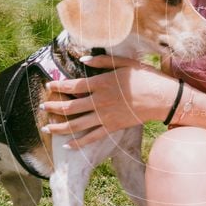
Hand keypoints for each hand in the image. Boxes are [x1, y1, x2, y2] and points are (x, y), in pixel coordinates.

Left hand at [40, 55, 176, 147]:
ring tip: (46, 128)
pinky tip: (67, 145)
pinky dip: (78, 142)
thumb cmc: (146, 77)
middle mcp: (100, 101)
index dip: (58, 86)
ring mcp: (105, 116)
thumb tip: (82, 60)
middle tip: (42, 106)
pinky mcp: (113, 127)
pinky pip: (92, 137)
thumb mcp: (125, 63)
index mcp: (102, 83)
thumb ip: (102, 61)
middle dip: (53, 107)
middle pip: (70, 107)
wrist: (163, 98)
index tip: (48, 85)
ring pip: (76, 125)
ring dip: (59, 127)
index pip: (73, 86)